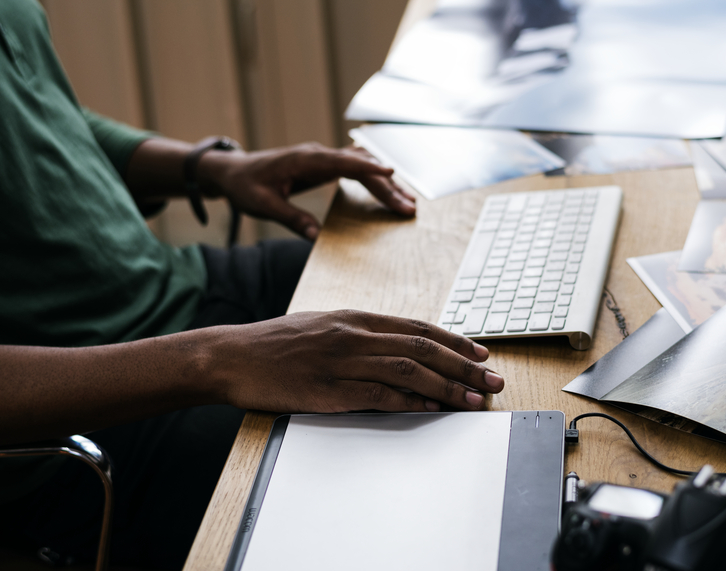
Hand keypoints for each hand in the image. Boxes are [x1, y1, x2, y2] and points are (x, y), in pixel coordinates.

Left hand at [200, 142, 415, 238]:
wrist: (232, 171)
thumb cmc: (245, 186)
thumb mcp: (263, 206)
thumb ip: (291, 218)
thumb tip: (315, 237)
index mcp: (305, 159)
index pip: (343, 162)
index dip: (368, 168)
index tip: (391, 174)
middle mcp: (318, 154)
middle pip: (360, 166)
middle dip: (386, 186)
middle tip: (408, 207)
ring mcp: (322, 158)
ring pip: (361, 167)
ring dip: (384, 183)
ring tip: (407, 202)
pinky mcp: (323, 165)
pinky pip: (354, 169)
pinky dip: (373, 179)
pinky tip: (389, 187)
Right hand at [212, 310, 504, 412]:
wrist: (232, 356)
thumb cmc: (277, 343)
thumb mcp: (325, 325)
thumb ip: (362, 334)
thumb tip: (399, 348)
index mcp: (356, 317)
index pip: (419, 328)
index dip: (455, 342)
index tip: (481, 354)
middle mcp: (355, 334)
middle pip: (423, 349)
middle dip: (464, 366)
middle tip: (493, 381)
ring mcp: (342, 361)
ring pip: (409, 371)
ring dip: (447, 387)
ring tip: (473, 400)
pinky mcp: (328, 389)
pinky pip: (378, 395)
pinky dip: (409, 402)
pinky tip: (430, 409)